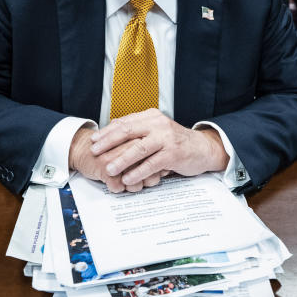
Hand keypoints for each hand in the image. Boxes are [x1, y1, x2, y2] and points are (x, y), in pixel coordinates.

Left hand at [83, 110, 228, 190]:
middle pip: (127, 132)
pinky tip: (128, 179)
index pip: (124, 122)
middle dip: (108, 142)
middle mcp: (158, 124)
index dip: (107, 131)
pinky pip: (152, 164)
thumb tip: (111, 128)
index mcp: (150, 116)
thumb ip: (137, 129)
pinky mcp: (173, 153)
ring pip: (138, 149)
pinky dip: (138, 172)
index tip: (94, 140)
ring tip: (109, 169)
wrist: (202, 148)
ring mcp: (166, 138)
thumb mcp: (156, 130)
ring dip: (121, 160)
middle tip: (94, 152)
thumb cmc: (174, 141)